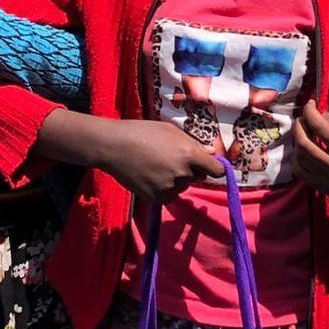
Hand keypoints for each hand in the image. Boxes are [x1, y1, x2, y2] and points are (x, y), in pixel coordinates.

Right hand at [95, 121, 225, 203]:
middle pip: (196, 177)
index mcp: (189, 153)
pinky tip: (149, 176)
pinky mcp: (157, 198)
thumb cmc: (142, 132)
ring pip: (181, 186)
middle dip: (189, 170)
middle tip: (170, 159)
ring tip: (155, 166)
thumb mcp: (170, 131)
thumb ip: (192, 144)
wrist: (113, 146)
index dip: (214, 168)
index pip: (216, 170)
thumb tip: (208, 155)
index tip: (210, 167)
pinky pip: (168, 195)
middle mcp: (183, 172)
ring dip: (175, 180)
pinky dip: (163, 189)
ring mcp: (169, 187)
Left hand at [292, 100, 328, 195]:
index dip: (309, 111)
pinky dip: (298, 161)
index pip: (319, 127)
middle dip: (299, 127)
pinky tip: (303, 151)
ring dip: (296, 143)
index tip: (310, 103)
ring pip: (299, 160)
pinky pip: (303, 175)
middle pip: (304, 145)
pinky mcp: (326, 190)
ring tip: (302, 133)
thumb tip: (314, 113)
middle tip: (302, 119)